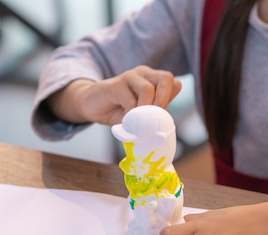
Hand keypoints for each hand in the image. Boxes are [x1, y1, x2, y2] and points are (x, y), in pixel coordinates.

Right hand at [47, 65, 181, 124]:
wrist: (93, 106)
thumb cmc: (119, 111)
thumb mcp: (141, 115)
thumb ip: (153, 115)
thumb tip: (164, 127)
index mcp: (154, 81)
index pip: (174, 84)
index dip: (170, 99)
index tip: (161, 115)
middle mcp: (145, 74)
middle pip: (167, 78)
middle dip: (164, 99)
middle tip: (154, 116)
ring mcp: (130, 76)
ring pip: (148, 88)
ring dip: (146, 109)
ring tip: (138, 121)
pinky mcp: (116, 84)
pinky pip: (130, 98)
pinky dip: (131, 113)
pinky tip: (126, 121)